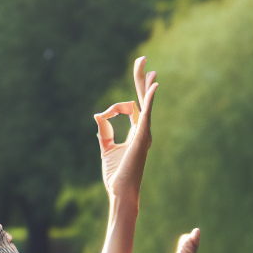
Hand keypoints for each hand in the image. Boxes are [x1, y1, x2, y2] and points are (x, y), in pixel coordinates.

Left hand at [94, 57, 158, 203]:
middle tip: (142, 60)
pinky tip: (153, 86)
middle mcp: (143, 130)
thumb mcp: (106, 150)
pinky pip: (146, 115)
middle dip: (141, 79)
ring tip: (148, 67)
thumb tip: (98, 116)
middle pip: (142, 99)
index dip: (113, 108)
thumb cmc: (116, 175)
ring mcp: (145, 133)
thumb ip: (104, 132)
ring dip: (144, 84)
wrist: (120, 191)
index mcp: (136, 132)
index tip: (101, 116)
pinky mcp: (142, 138)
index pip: (128, 108)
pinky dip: (149, 100)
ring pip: (145, 103)